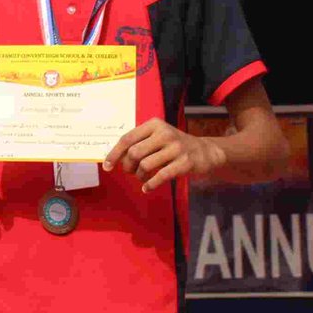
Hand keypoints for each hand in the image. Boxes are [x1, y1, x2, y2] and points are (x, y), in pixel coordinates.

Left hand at [104, 119, 225, 192]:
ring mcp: (176, 148)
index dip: (114, 153)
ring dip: (139, 175)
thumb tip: (116, 157)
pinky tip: (146, 188)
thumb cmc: (174, 145)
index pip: (127, 138)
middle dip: (127, 166)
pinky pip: (161, 176)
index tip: (106, 166)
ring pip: (145, 165)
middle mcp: (164, 133)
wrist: (205, 151)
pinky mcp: (184, 162)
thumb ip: (139, 143)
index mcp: (154, 124)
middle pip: (134, 153)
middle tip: (130, 171)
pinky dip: (150, 184)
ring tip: (141, 177)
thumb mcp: (157, 137)